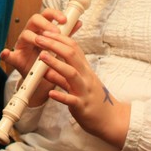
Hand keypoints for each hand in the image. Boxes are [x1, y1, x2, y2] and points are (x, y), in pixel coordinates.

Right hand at [0, 8, 71, 105]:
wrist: (42, 80)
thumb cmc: (49, 60)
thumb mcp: (59, 47)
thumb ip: (66, 34)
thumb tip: (78, 22)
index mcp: (42, 29)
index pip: (47, 15)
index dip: (55, 14)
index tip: (64, 19)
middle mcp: (31, 34)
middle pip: (34, 20)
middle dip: (45, 24)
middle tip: (55, 32)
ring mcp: (22, 45)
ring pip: (24, 35)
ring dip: (33, 37)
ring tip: (40, 42)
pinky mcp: (16, 58)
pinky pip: (8, 55)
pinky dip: (5, 54)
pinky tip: (5, 53)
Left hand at [35, 30, 129, 148]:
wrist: (110, 119)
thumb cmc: (93, 99)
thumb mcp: (79, 82)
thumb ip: (63, 74)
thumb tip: (47, 66)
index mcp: (84, 69)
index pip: (73, 47)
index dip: (59, 38)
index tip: (45, 32)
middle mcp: (85, 77)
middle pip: (71, 55)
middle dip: (54, 45)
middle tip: (39, 38)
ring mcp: (84, 91)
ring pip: (71, 74)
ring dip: (56, 64)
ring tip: (42, 56)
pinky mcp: (82, 106)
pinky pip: (71, 100)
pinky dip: (61, 96)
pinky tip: (50, 92)